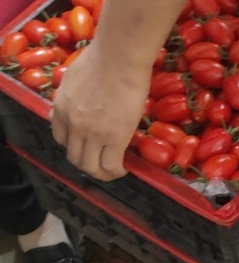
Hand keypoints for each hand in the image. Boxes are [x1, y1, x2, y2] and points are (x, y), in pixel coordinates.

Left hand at [50, 45, 149, 180]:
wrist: (118, 58)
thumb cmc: (101, 59)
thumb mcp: (72, 77)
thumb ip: (69, 96)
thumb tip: (71, 105)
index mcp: (61, 108)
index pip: (60, 138)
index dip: (73, 145)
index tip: (86, 145)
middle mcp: (73, 124)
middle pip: (74, 158)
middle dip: (87, 164)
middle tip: (101, 162)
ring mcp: (93, 133)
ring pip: (91, 167)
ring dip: (102, 173)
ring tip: (113, 169)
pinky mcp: (114, 138)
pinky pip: (110, 166)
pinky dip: (116, 172)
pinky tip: (123, 168)